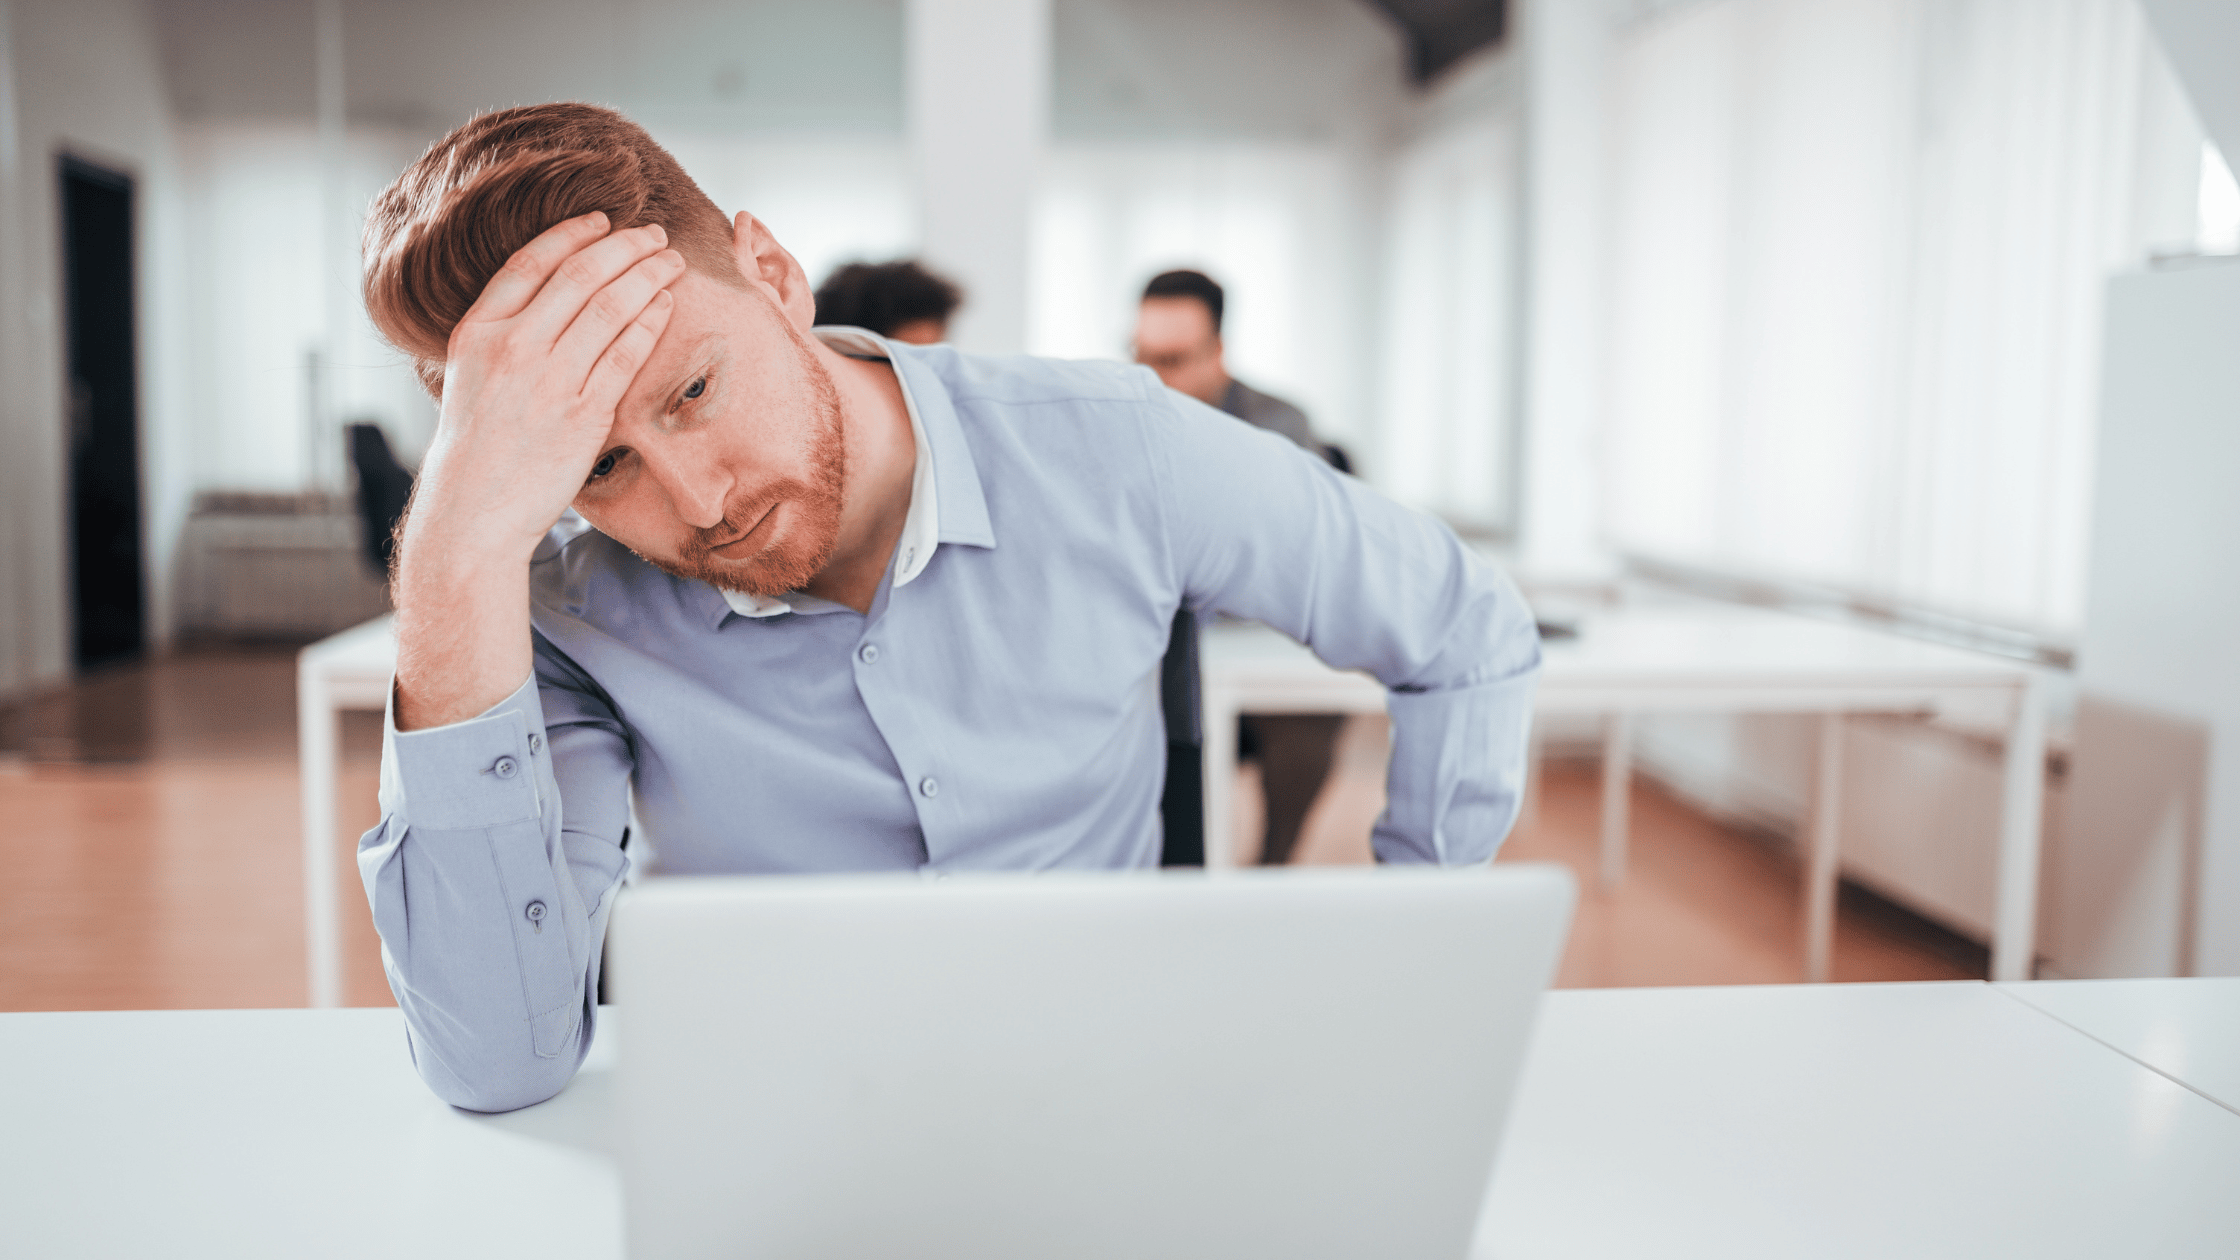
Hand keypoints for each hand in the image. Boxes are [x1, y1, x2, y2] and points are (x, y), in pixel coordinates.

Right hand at [407, 212, 685, 563]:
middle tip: (655, 235)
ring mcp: (549, 380)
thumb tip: (549, 296)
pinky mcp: (583, 414)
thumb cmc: (477, 445)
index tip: (604, 220)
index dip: (573, 234)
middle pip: (580, 275)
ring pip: (610, 308)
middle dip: (626, 246)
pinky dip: (650, 323)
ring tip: (671, 262)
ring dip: (648, 276)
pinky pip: (626, 355)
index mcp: (478, 331)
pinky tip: (666, 305)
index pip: (531, 262)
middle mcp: (512, 347)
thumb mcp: (469, 375)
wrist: (473, 511)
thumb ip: (503, 333)